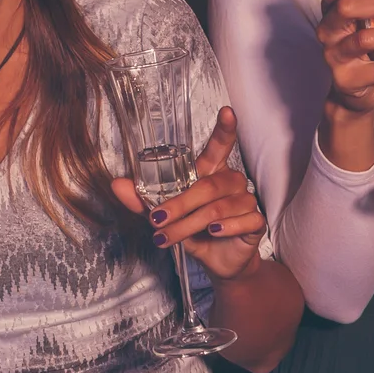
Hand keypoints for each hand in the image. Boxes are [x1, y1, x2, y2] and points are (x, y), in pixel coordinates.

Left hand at [112, 106, 268, 278]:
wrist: (217, 261)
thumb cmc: (194, 231)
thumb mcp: (166, 216)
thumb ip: (144, 201)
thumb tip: (117, 185)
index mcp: (212, 172)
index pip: (220, 146)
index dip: (225, 129)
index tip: (227, 111)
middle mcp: (231, 182)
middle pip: (208, 186)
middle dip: (180, 205)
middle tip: (157, 220)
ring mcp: (246, 201)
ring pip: (219, 208)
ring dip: (190, 225)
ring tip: (170, 238)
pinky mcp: (256, 222)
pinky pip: (243, 221)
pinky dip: (225, 229)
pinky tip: (213, 234)